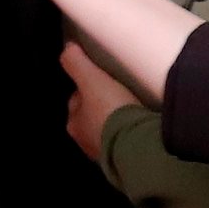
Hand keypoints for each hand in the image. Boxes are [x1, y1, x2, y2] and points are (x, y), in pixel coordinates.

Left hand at [60, 41, 131, 164]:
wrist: (137, 145)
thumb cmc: (110, 110)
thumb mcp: (91, 80)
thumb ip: (76, 63)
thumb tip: (66, 46)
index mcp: (73, 124)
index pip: (77, 101)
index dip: (87, 89)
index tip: (100, 81)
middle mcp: (85, 142)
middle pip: (92, 118)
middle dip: (102, 108)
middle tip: (119, 95)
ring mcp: (106, 154)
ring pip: (109, 131)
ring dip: (117, 122)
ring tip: (134, 110)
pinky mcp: (127, 161)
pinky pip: (127, 142)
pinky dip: (131, 134)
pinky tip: (142, 127)